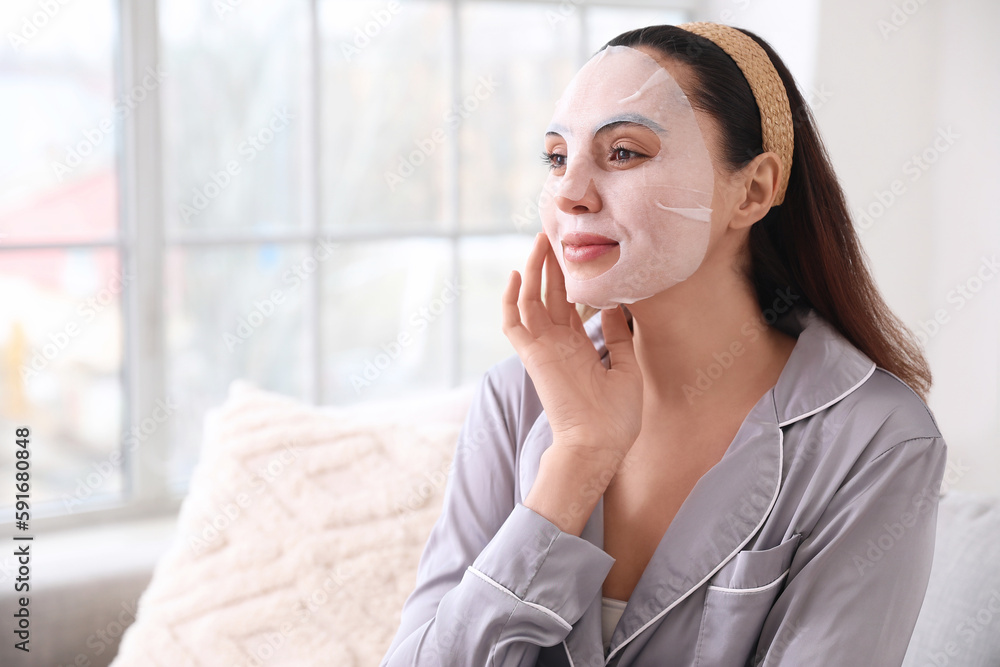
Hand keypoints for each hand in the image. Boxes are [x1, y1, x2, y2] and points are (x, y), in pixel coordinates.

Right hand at [501, 232, 643, 468]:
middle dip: (551, 265)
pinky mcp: (532, 356)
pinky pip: (514, 324)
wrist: (600, 445)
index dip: (570, 279)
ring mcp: (543, 349)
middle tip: (555, 236)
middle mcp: (557, 344)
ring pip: (530, 301)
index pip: (568, 305)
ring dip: (534, 271)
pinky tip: (519, 274)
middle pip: (549, 295)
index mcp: (578, 348)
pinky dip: (511, 300)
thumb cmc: (617, 418)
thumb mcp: (627, 368)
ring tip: (540, 242)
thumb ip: (619, 337)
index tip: (575, 254)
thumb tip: (616, 307)